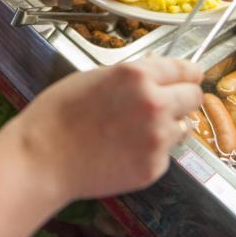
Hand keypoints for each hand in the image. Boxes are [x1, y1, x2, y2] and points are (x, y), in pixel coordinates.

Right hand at [11, 57, 203, 200]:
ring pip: (183, 127)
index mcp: (137, 75)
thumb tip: (156, 70)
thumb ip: (131, 75)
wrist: (41, 159)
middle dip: (183, 98)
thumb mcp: (94, 77)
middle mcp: (154, 104)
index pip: (185, 69)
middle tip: (165, 104)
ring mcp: (157, 138)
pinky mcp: (154, 167)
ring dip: (167, 126)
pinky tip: (124, 150)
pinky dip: (152, 151)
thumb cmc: (57, 115)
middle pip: (194, 97)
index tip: (191, 76)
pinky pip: (166, 154)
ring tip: (134, 131)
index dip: (188, 73)